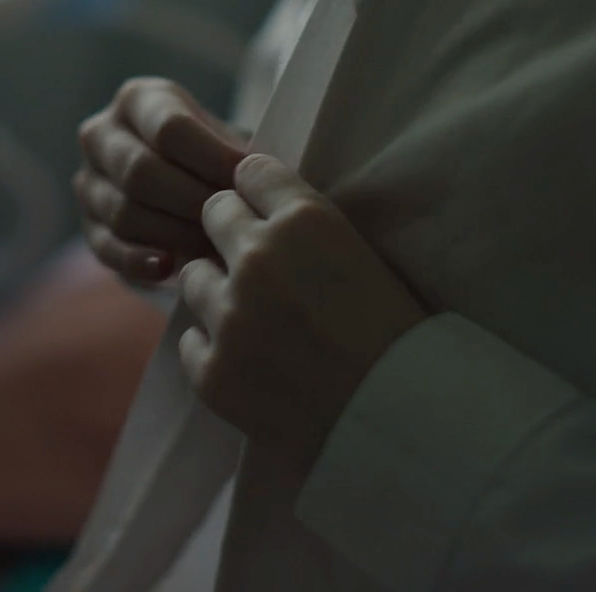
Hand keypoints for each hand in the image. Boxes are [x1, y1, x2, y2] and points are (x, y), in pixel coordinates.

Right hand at [74, 77, 249, 283]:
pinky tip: (169, 268)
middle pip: (140, 171)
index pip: (169, 128)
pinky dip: (139, 261)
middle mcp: (102, 134)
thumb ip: (237, 154)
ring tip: (216, 246)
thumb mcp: (225, 139)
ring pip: (124, 213)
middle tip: (233, 222)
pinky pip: (107, 248)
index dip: (212, 157)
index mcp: (138, 100)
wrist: (188, 179)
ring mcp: (88, 182)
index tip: (249, 181)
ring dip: (173, 234)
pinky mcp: (88, 226)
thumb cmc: (215, 156)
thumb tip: (256, 179)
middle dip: (192, 200)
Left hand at [179, 154, 429, 475]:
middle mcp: (258, 258)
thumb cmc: (397, 337)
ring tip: (257, 320)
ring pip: (193, 276)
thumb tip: (256, 203)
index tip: (269, 213)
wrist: (404, 423)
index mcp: (305, 220)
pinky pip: (190, 340)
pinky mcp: (211, 372)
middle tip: (260, 266)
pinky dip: (213, 349)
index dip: (260, 194)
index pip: (250, 172)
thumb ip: (304, 223)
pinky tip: (251, 364)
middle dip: (231, 232)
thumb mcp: (361, 254)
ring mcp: (229, 317)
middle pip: (213, 213)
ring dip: (217, 291)